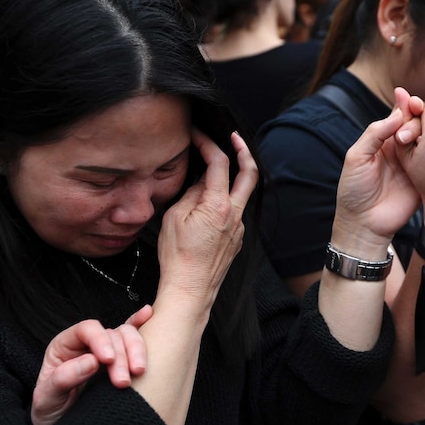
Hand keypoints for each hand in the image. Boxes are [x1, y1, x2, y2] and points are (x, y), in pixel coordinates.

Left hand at [31, 306, 152, 424]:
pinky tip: (148, 315)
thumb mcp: (46, 398)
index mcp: (65, 346)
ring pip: (127, 335)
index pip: (87, 329)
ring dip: (137, 351)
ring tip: (139, 371)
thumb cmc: (50, 409)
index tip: (108, 360)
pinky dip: (141, 324)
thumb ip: (63, 378)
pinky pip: (132, 335)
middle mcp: (87, 343)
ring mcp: (105, 350)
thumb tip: (91, 361)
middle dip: (122, 355)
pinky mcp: (120, 359)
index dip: (100, 340)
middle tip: (123, 381)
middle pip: (111, 334)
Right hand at [156, 131, 257, 309]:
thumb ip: (191, 194)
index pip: (220, 163)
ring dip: (231, 179)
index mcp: (219, 205)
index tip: (198, 135)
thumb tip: (201, 182)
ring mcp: (239, 227)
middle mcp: (235, 214)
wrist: (190, 289)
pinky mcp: (237, 238)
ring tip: (210, 172)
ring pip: (241, 194)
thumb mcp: (174, 218)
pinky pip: (234, 212)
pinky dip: (224, 200)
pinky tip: (206, 204)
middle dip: (244, 150)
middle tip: (234, 137)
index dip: (209, 143)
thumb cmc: (177, 257)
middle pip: (250, 173)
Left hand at [331, 88, 422, 255]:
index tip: (411, 100)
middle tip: (416, 115)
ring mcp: (416, 163)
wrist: (363, 224)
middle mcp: (402, 149)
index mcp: (384, 141)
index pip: (400, 117)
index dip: (407, 106)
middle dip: (419, 116)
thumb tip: (397, 113)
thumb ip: (374, 133)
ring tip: (424, 129)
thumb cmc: (354, 190)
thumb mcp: (356, 157)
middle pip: (418, 124)